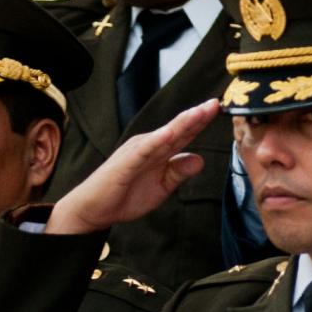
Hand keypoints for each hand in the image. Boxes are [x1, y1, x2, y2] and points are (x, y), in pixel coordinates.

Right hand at [46, 99, 220, 236]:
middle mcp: (148, 145)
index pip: (183, 134)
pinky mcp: (125, 162)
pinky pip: (144, 151)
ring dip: (182, 123)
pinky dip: (157, 141)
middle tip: (216, 103)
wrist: (93, 209)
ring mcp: (136, 151)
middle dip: (196, 116)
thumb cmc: (124, 196)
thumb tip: (200, 159)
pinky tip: (170, 133)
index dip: (201, 122)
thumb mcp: (162, 187)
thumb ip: (179, 172)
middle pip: (177, 129)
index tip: (218, 109)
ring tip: (199, 112)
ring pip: (164, 135)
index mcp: (158, 150)